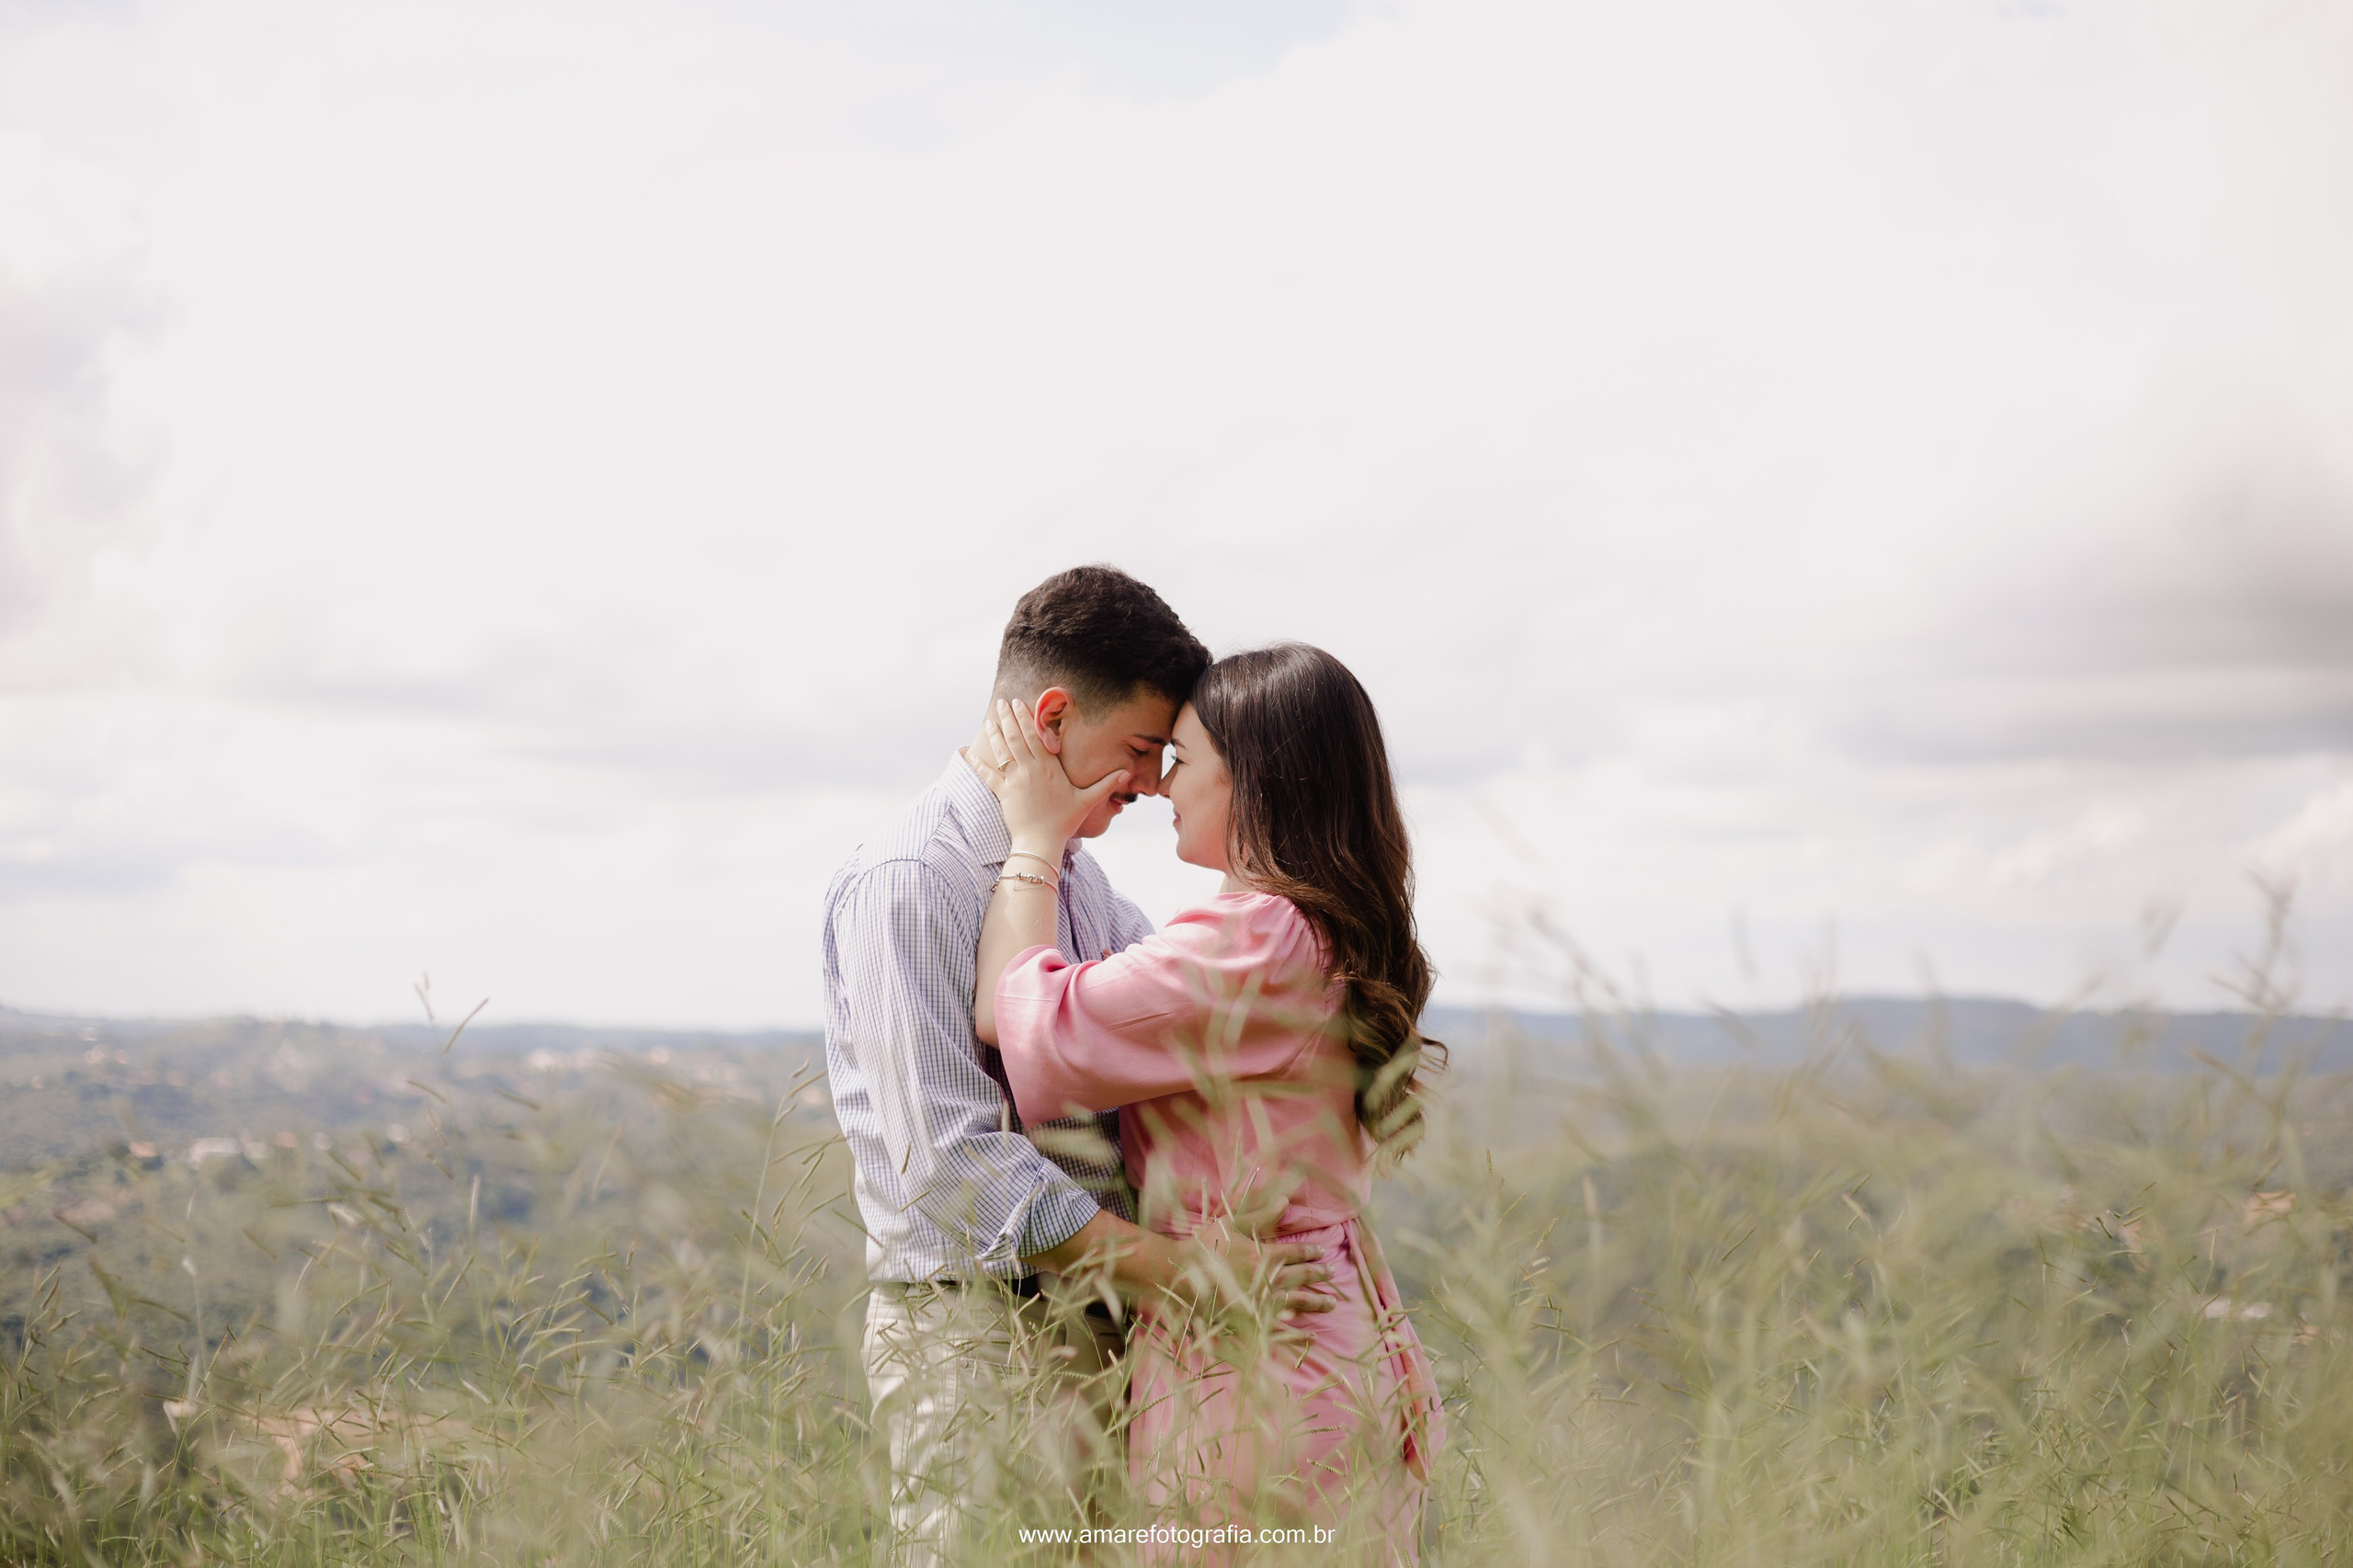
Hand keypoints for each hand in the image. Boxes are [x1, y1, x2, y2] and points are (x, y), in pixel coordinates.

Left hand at [971, 698, 1129, 850]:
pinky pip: (987, 774)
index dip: (1027, 719)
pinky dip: (976, 762)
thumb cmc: (1064, 822)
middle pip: (1017, 738)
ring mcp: (1015, 780)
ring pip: (1002, 751)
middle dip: (1009, 718)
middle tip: (1002, 702)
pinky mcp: (1003, 793)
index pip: (1036, 737)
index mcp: (1049, 768)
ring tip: (989, 719)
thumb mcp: (1086, 801)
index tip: (1019, 704)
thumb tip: (1127, 773)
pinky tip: (967, 752)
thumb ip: (1105, 784)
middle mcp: (1031, 770)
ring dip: (994, 733)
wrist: (1041, 842)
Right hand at [1179, 1223, 1335, 1321]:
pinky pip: (1280, 1329)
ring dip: (1316, 1301)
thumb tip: (1286, 1201)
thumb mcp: (1230, 1224)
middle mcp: (1266, 1279)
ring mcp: (1260, 1302)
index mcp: (1262, 1254)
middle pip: (1301, 1276)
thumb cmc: (1203, 1246)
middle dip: (1319, 1274)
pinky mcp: (1251, 1321)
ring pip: (1297, 1301)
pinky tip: (1313, 1336)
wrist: (1178, 1276)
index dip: (1310, 1251)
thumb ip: (1260, 1214)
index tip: (1321, 1251)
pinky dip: (1299, 1334)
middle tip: (1332, 1273)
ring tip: (1332, 1302)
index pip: (1295, 1252)